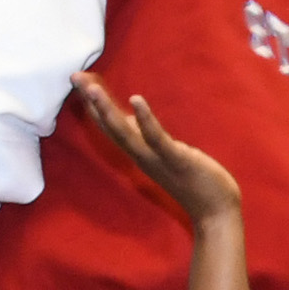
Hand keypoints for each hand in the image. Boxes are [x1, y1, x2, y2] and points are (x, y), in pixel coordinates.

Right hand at [77, 80, 245, 223]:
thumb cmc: (193, 180)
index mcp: (139, 152)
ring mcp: (157, 159)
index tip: (78, 79)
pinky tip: (135, 100)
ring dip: (107, 111)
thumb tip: (127, 118)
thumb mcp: (164, 152)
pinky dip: (145, 120)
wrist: (214, 213)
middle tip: (75, 76)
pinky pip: (156, 139)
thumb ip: (144, 137)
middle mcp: (142, 156)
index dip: (93, 103)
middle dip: (92, 101)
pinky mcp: (176, 160)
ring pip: (125, 133)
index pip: (110, 125)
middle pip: (110, 126)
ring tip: (92, 88)